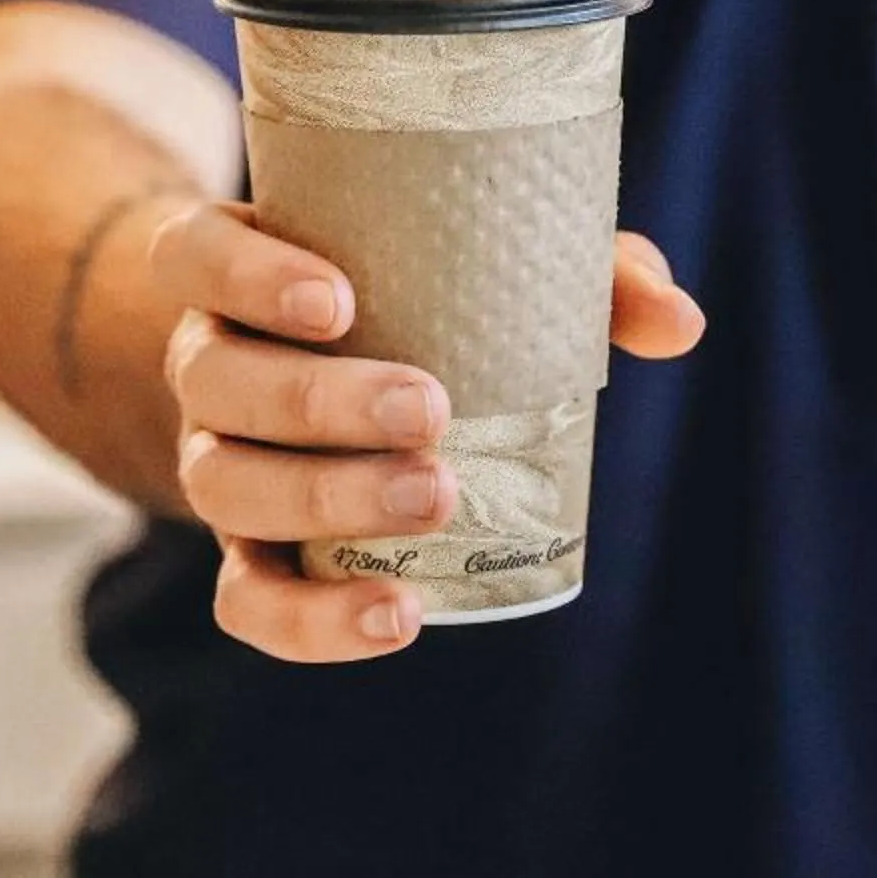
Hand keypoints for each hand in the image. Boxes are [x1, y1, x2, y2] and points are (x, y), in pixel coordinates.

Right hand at [149, 206, 704, 662]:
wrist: (302, 368)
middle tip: (431, 411)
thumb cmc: (407, 290)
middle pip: (218, 383)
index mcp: (231, 273)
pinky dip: (308, 621)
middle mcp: (204, 364)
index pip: (197, 256)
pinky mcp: (244, 550)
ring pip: (224, 488)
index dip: (249, 277)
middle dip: (319, 404)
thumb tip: (679, 322)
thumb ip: (581, 272)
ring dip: (326, 501)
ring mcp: (213, 461)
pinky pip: (245, 599)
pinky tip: (395, 614)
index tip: (338, 301)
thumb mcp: (478, 259)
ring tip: (436, 499)